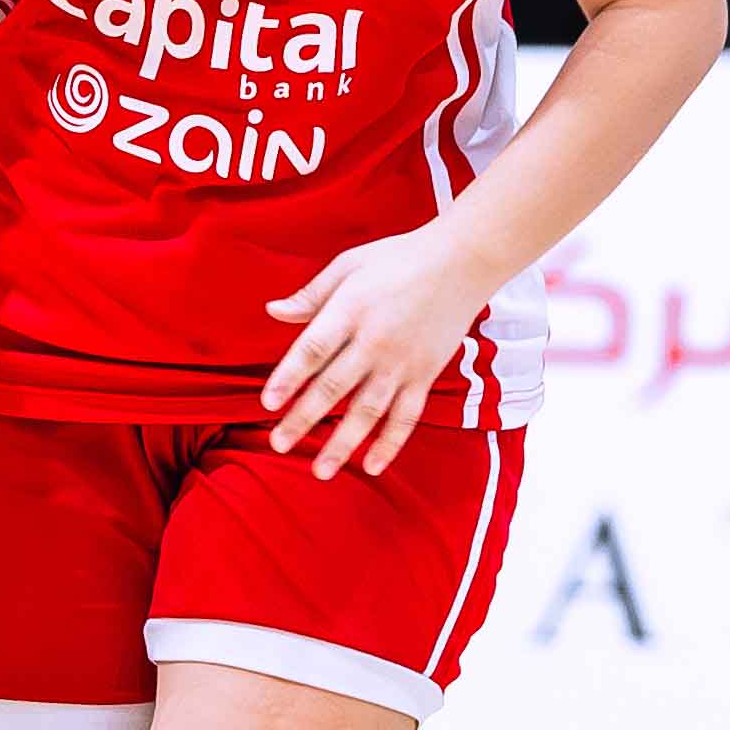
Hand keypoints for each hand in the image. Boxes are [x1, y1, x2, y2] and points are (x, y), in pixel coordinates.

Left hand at [263, 225, 492, 479]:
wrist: (463, 261)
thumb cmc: (399, 258)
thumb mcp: (349, 265)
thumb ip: (312, 294)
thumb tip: (273, 311)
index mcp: (350, 309)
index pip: (313, 349)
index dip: (289, 377)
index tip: (267, 403)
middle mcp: (375, 340)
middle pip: (334, 386)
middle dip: (304, 418)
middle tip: (278, 443)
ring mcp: (402, 361)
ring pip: (368, 410)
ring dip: (343, 443)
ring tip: (320, 471)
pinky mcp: (426, 374)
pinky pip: (407, 416)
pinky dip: (390, 443)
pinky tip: (371, 466)